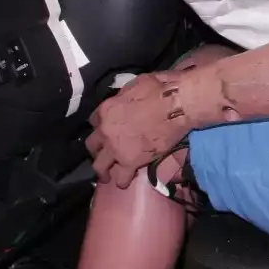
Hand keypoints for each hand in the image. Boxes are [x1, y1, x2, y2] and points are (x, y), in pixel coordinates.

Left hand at [86, 71, 192, 186]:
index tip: (106, 130)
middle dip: (97, 150)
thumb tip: (126, 99)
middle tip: (103, 154)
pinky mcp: (130, 161)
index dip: (101, 126)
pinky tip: (124, 183)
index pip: (94, 121)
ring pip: (99, 165)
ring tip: (106, 176)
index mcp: (106, 110)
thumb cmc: (160, 90)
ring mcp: (116, 148)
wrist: (176, 106)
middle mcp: (105, 130)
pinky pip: (121, 176)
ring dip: (102, 171)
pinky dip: (122, 180)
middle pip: (92, 144)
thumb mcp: (135, 84)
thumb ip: (124, 96)